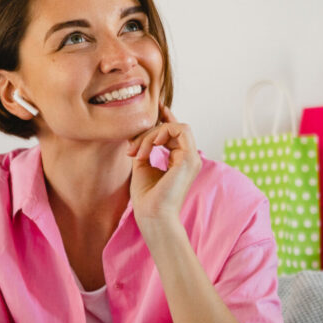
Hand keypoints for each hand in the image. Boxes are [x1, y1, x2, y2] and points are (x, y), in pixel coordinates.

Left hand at [126, 103, 201, 234]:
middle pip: (171, 128)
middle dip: (148, 133)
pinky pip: (180, 130)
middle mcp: (189, 158)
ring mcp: (192, 158)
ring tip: (139, 152)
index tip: (156, 106)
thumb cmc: (147, 198)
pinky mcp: (190, 159)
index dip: (166, 117)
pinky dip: (163, 132)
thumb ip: (144, 150)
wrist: (152, 216)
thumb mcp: (142, 167)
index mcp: (179, 161)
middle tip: (130, 149)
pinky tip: (151, 144)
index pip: (176, 132)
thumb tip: (138, 135)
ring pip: (176, 127)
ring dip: (152, 135)